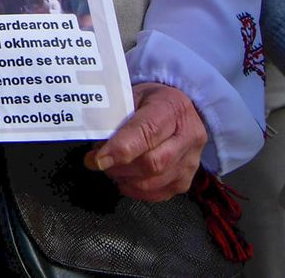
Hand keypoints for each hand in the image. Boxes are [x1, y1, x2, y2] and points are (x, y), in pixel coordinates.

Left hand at [85, 82, 206, 200]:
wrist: (180, 111)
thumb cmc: (150, 101)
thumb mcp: (132, 95)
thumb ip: (116, 116)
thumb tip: (97, 142)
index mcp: (172, 109)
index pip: (147, 132)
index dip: (120, 149)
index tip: (98, 159)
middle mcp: (188, 137)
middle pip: (152, 163)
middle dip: (119, 167)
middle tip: (97, 162)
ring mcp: (191, 161)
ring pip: (155, 182)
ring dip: (125, 179)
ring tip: (111, 168)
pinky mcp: (186, 180)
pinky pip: (160, 193)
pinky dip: (136, 190)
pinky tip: (125, 179)